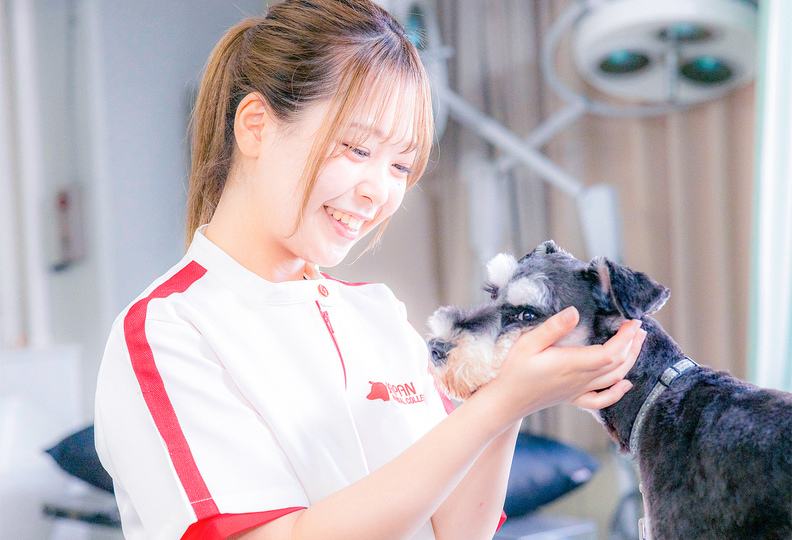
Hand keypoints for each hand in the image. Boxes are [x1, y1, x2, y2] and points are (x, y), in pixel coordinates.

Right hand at [476, 307, 645, 425]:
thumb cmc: (513, 370)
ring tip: (637, 342)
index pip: (609, 353)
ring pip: (614, 379)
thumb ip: (552, 328)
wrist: (506, 400)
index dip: (626, 339)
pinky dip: (618, 392)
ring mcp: (578, 391)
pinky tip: (626, 383)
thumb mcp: (528, 343)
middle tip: (639, 326)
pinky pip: (601, 399)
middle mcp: (580, 379)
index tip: (632, 322)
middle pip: (617, 365)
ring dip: (630, 361)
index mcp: (571, 364)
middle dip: (632, 345)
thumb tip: (574, 311)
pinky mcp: (573, 397)